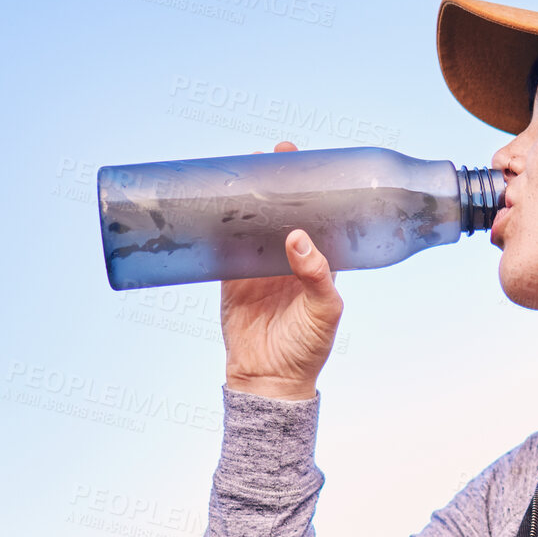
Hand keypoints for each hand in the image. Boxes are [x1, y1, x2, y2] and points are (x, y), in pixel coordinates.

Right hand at [219, 140, 341, 400]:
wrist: (269, 381)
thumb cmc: (307, 349)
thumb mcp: (324, 312)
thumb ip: (317, 276)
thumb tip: (299, 238)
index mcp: (318, 264)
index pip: (317, 218)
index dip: (311, 190)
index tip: (303, 162)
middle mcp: (288, 261)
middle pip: (283, 213)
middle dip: (276, 186)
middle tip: (269, 155)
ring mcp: (258, 268)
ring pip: (252, 225)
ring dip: (247, 201)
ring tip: (240, 172)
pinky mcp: (231, 279)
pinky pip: (224, 246)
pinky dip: (219, 227)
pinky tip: (213, 204)